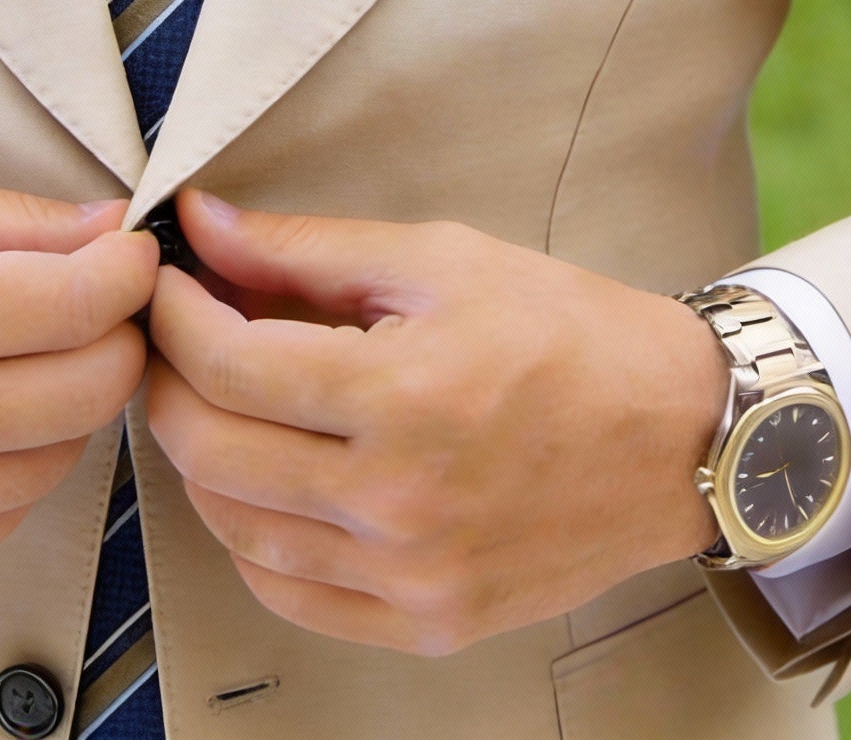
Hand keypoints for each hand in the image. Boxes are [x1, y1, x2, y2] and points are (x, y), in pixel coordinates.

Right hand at [0, 164, 156, 585]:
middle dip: (116, 335)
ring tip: (29, 356)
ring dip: (69, 405)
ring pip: (56, 462)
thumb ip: (19, 220)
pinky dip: (12, 467)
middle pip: (91, 391)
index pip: (85, 306)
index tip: (128, 253)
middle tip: (94, 303)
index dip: (129, 270)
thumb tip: (119, 229)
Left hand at [145, 190, 728, 656]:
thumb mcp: (448, 261)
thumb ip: (312, 249)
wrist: (682, 433)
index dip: (175, 316)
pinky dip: (255, 537)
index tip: (168, 284)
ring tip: (230, 404)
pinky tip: (273, 484)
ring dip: (206, 460)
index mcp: (403, 395)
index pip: (227, 364)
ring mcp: (408, 576)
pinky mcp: (425, 623)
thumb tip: (203, 226)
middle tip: (182, 339)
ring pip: (235, 530)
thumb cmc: (576, 332)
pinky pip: (289, 594)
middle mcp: (396, 501)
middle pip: (211, 451)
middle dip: (172, 383)